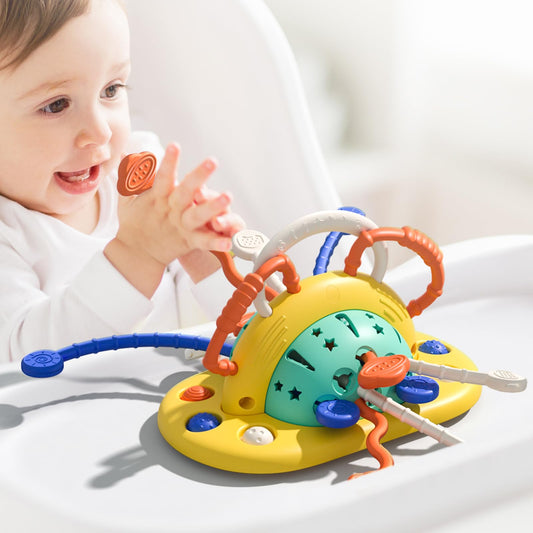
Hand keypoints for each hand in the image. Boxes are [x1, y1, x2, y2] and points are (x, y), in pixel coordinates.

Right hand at [105, 143, 243, 295]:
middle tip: (213, 161)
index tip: (175, 145)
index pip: (162, 178)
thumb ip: (131, 177)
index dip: (168, 162)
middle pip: (185, 192)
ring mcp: (181, 226)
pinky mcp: (189, 241)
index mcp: (157, 198)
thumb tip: (126, 152)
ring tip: (228, 196)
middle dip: (198, 176)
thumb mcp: (128, 199)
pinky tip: (229, 241)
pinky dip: (216, 243)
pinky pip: (204, 242)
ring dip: (213, 206)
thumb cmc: (134, 223)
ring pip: (197, 216)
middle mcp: (171, 210)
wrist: (136, 255)